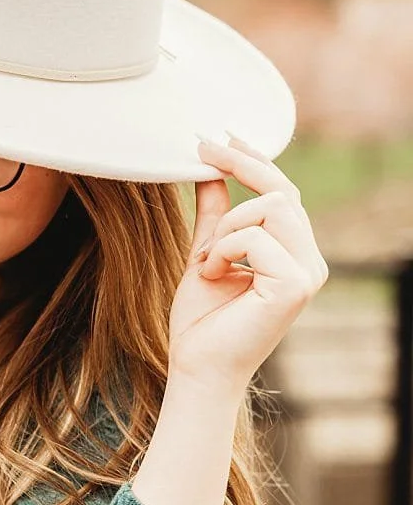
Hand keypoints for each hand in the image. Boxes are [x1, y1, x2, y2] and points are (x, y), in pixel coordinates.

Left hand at [169, 133, 328, 393]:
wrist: (197, 367)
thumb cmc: (201, 320)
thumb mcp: (206, 253)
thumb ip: (214, 215)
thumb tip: (210, 171)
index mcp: (293, 254)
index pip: (283, 193)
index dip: (254, 160)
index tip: (219, 137)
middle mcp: (309, 260)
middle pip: (281, 191)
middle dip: (238, 166)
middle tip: (199, 152)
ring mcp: (308, 272)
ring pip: (270, 208)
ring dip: (226, 228)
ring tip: (209, 260)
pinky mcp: (296, 284)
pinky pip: (256, 237)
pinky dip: (224, 250)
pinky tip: (214, 275)